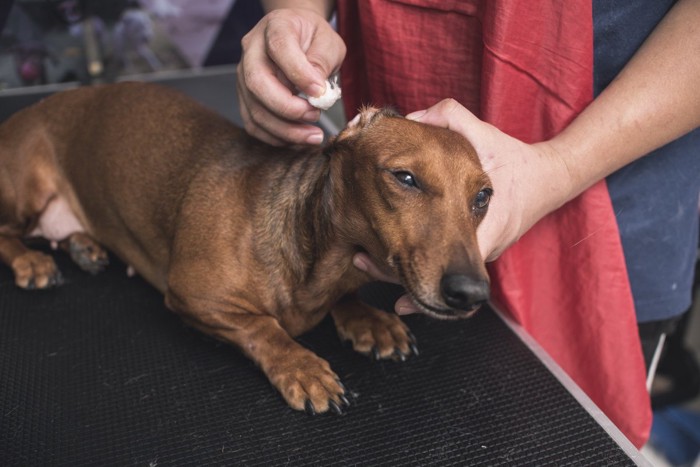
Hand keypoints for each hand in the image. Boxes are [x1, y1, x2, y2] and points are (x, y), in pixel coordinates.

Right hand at [237, 8, 345, 145]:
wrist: (297, 39)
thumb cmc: (314, 39)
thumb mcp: (328, 41)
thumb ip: (322, 61)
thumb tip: (316, 91)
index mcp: (275, 26)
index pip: (279, 47)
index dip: (299, 73)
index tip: (320, 92)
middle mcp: (252, 50)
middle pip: (257, 83)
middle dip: (288, 108)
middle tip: (316, 116)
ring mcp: (244, 76)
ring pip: (254, 110)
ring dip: (285, 130)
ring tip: (314, 136)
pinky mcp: (246, 98)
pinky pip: (254, 125)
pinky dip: (276, 138)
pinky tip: (298, 140)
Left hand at [354, 99, 572, 313]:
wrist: (550, 178)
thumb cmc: (515, 159)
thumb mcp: (485, 136)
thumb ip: (451, 119)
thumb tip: (413, 116)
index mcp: (487, 227)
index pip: (447, 263)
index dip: (413, 269)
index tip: (382, 260)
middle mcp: (483, 248)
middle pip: (437, 274)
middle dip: (397, 273)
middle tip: (362, 260)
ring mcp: (480, 252)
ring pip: (437, 271)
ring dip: (403, 270)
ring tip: (365, 258)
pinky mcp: (476, 249)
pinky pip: (443, 262)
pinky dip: (418, 262)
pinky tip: (388, 256)